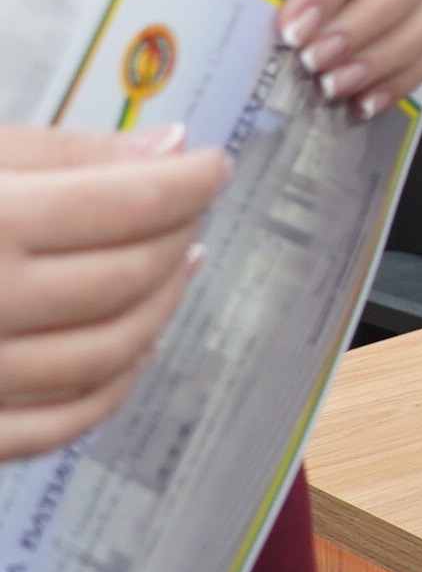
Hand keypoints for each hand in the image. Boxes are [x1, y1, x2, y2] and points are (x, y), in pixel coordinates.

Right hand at [0, 124, 232, 460]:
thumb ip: (63, 152)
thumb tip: (169, 147)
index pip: (126, 204)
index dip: (188, 182)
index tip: (214, 166)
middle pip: (128, 277)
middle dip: (179, 237)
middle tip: (191, 211)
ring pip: (107, 353)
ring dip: (161, 307)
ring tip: (179, 268)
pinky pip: (58, 424)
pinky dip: (112, 389)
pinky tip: (136, 346)